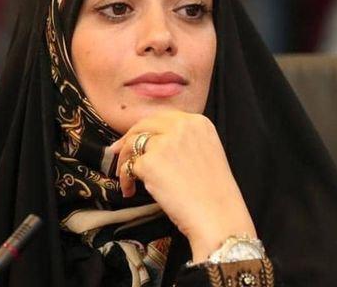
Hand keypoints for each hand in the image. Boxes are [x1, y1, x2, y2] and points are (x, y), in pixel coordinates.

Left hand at [111, 110, 256, 262]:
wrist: (218, 217)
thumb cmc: (213, 192)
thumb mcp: (206, 151)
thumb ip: (183, 139)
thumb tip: (151, 139)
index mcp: (198, 122)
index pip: (162, 118)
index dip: (145, 129)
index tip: (135, 138)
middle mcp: (182, 126)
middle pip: (144, 125)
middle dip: (128, 139)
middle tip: (118, 152)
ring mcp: (165, 142)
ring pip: (133, 143)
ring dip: (125, 160)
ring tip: (126, 177)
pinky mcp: (151, 161)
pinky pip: (129, 166)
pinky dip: (126, 179)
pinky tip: (131, 191)